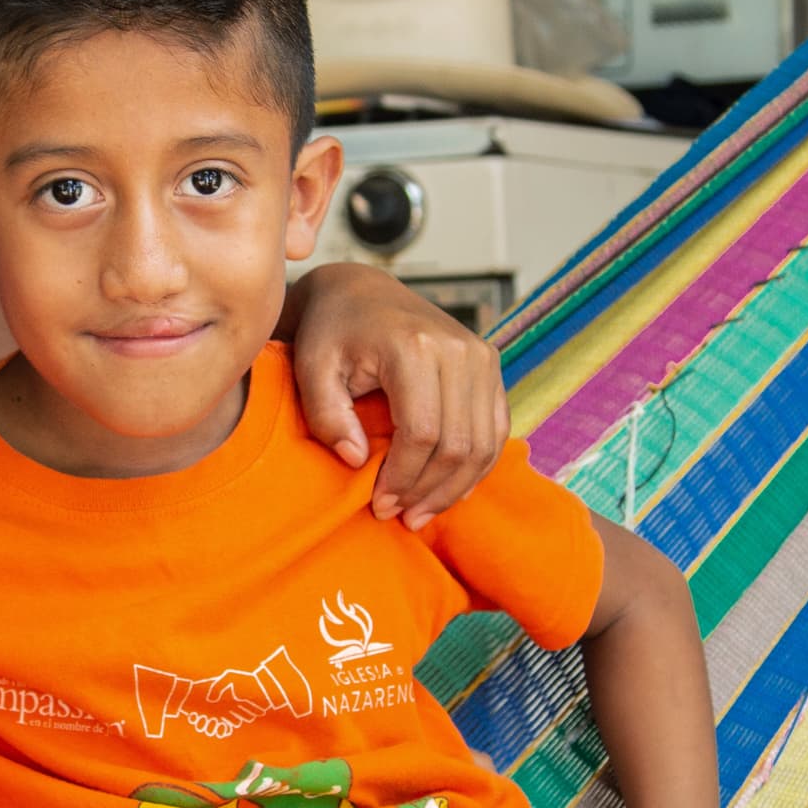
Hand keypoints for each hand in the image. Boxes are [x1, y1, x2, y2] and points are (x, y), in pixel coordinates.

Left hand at [289, 264, 509, 528]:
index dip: (402, 478)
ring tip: (421, 512)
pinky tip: (447, 491)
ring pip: (483, 444)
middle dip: (428, 491)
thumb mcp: (311, 369)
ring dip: (454, 487)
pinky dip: (475, 467)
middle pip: (458, 444)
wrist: (361, 291)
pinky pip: (496, 430)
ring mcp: (482, 356)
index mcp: (414, 346)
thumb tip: (358, 461)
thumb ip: (328, 416)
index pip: (421, 433)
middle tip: (400, 517)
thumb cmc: (331, 331)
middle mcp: (459, 349)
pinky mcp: (491, 366)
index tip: (378, 505)